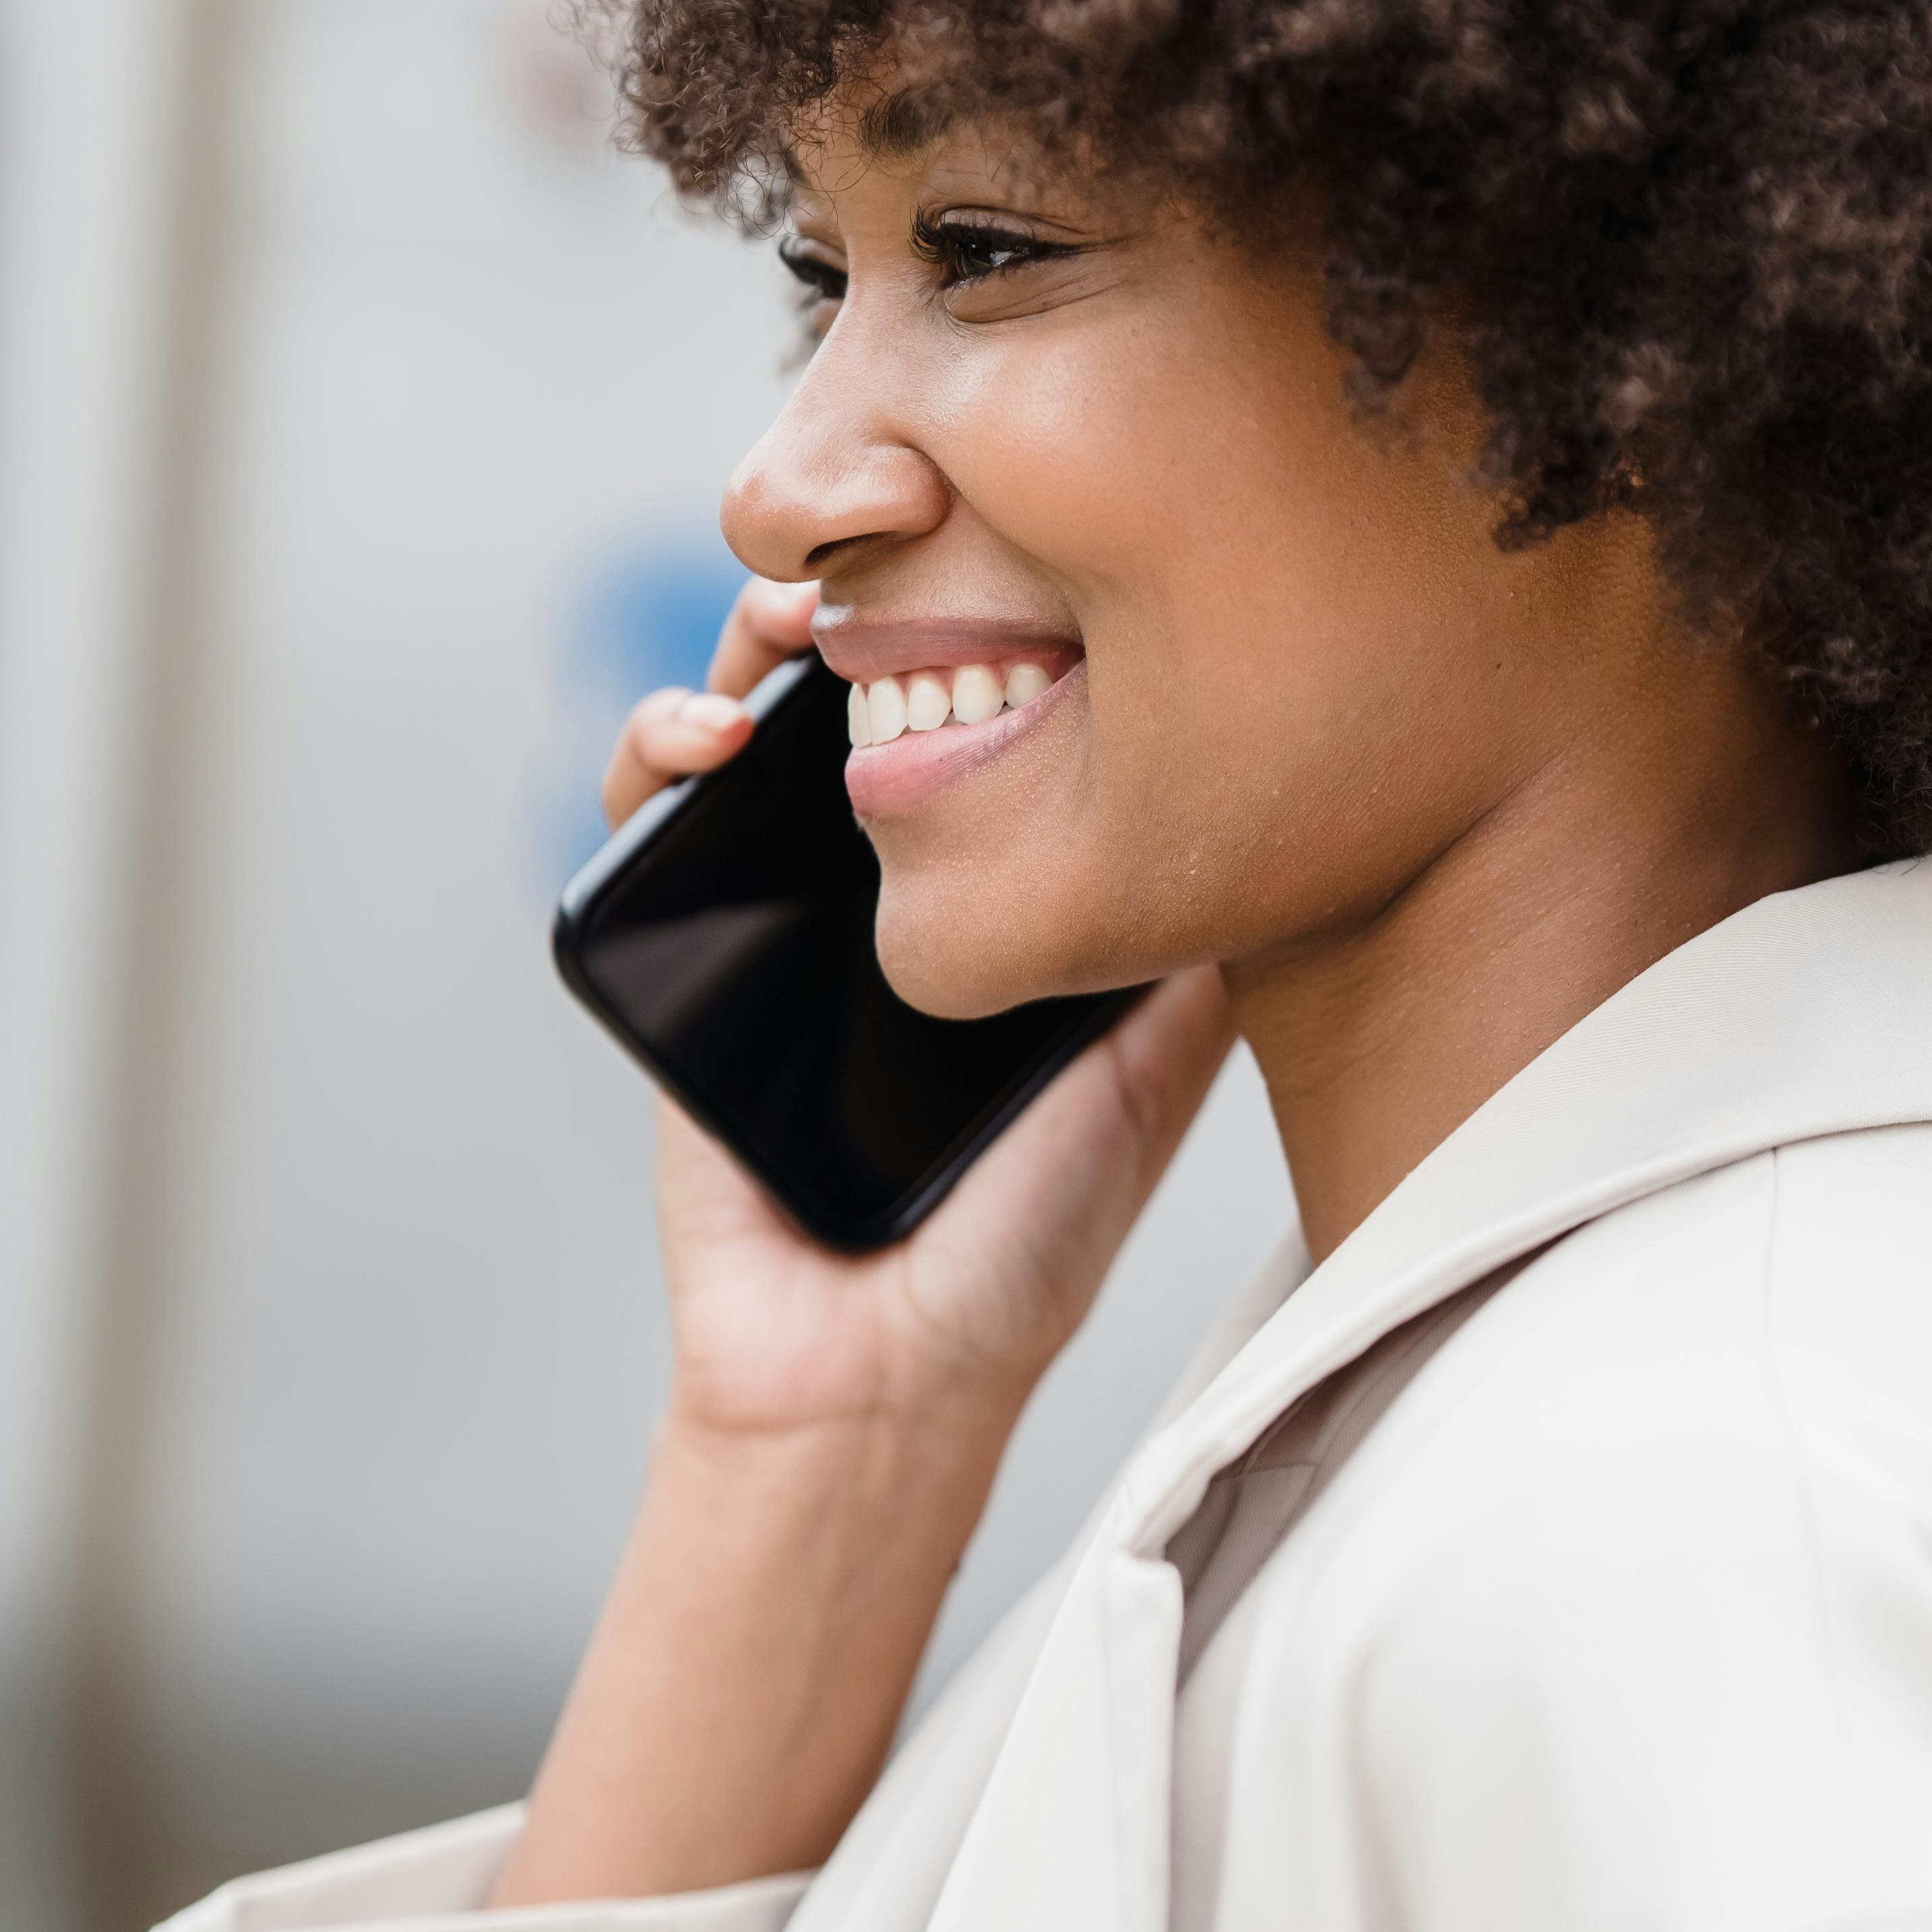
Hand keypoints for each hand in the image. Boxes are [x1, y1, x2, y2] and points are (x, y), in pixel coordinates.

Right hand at [495, 582, 1231, 1904]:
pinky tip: (695, 739)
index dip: (982, 621)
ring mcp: (777, 909)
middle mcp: (883, 885)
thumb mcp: (1148, 1081)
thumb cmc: (1021, 1249)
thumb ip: (1191, 963)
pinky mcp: (679, 956)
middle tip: (876, 557)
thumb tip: (1283, 811)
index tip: (1010, 560)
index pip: (976, 714)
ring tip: (780, 624)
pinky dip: (651, 756)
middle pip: (860, 692)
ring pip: (747, 729)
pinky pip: (648, 828)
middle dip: (861, 597)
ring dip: (745, 644)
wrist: (879, 1375)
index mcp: (990, 892)